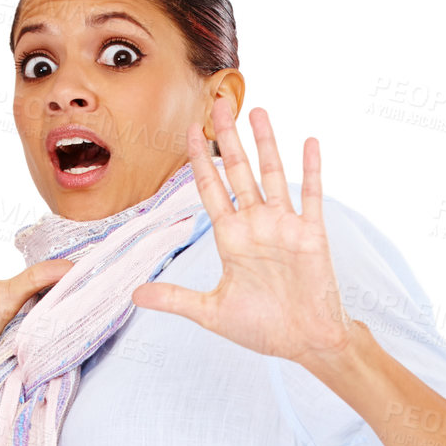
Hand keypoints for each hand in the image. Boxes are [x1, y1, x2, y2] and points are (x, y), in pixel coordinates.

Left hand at [131, 99, 354, 369]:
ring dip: (266, 144)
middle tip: (219, 102)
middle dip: (228, 138)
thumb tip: (133, 296)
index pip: (210, 190)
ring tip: (258, 111)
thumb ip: (175, 298)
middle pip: (238, 172)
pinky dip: (311, 169)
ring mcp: (284, 226)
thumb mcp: (211, 313)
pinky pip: (312, 195)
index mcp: (231, 239)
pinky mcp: (311, 234)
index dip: (199, 160)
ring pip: (272, 174)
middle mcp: (256, 225)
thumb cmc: (263, 328)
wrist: (306, 342)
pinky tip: (309, 141)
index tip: (188, 130)